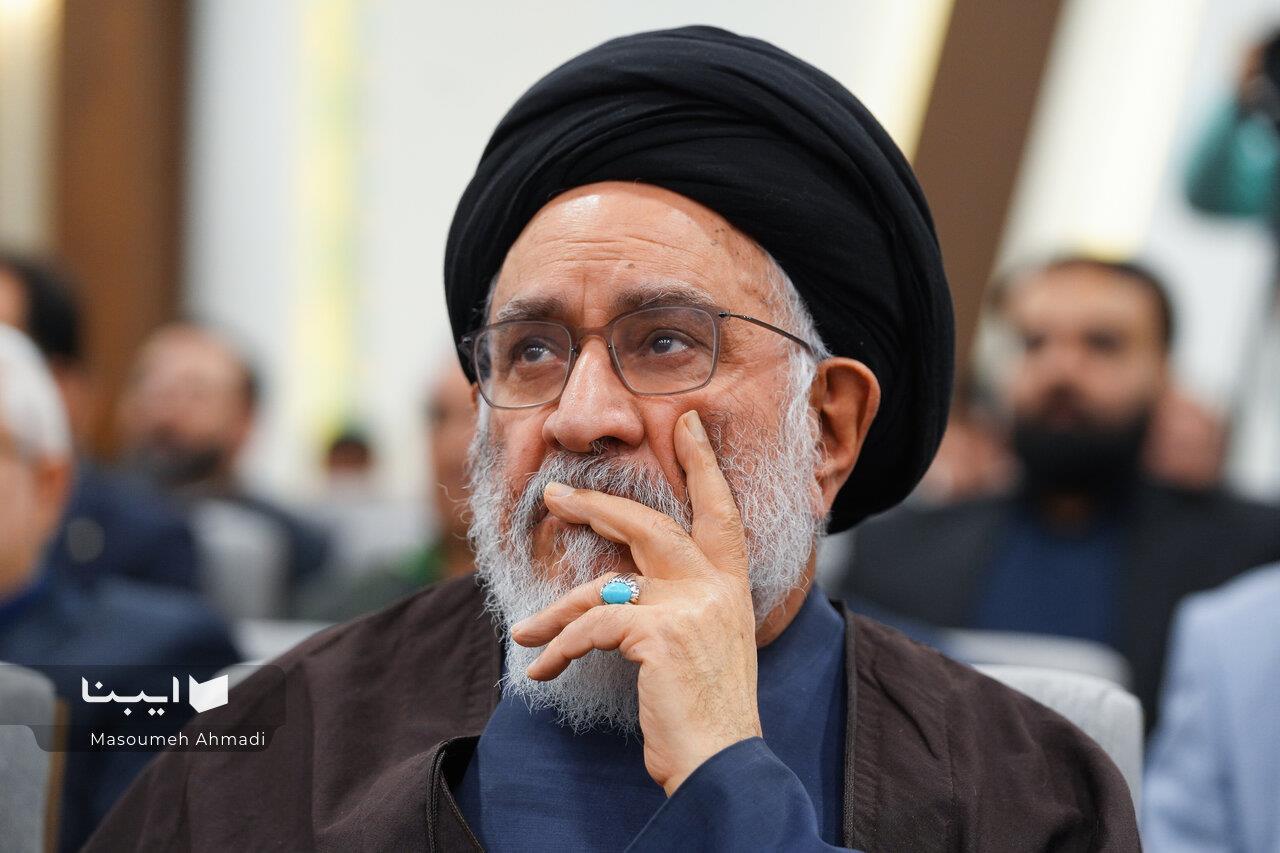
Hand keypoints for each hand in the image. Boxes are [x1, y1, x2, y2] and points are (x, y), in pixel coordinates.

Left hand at [510, 409, 761, 795]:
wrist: (722, 764)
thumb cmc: (706, 714)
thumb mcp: (702, 648)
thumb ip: (677, 610)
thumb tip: (619, 595)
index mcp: (730, 587)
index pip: (720, 511)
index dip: (704, 464)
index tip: (690, 423)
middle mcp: (715, 587)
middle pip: (647, 525)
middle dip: (595, 507)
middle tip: (554, 496)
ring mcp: (690, 606)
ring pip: (602, 586)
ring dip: (554, 612)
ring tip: (521, 633)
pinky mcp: (659, 632)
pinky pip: (591, 628)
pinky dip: (558, 650)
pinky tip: (541, 671)